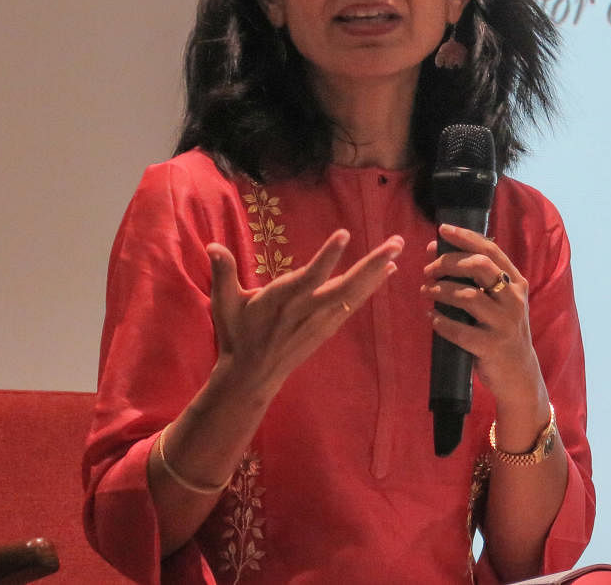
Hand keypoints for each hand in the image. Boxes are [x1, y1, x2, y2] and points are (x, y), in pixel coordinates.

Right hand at [208, 230, 402, 395]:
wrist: (251, 376)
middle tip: (396, 243)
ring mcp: (322, 320)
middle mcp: (308, 309)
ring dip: (378, 271)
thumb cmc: (237, 334)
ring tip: (398, 249)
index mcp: (284, 299)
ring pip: (356, 294)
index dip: (327, 256)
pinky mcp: (328, 327)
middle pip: (347, 285)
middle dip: (373, 264)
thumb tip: (212, 245)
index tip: (344, 234)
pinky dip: (372, 287)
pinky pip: (355, 303)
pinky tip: (388, 273)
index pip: (310, 275)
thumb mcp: (224, 304)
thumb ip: (223, 273)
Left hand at [422, 224, 542, 408]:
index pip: (491, 250)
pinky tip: (431, 318)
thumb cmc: (502, 331)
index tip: (441, 230)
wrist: (518, 374)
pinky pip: (460, 330)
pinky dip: (441, 322)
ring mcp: (505, 323)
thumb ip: (482, 281)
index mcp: (516, 283)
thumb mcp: (502, 302)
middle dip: (448, 262)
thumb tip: (441, 254)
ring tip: (425, 291)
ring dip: (440, 291)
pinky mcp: (492, 346)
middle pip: (479, 266)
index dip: (465, 237)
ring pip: (467, 296)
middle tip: (428, 269)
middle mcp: (514, 299)